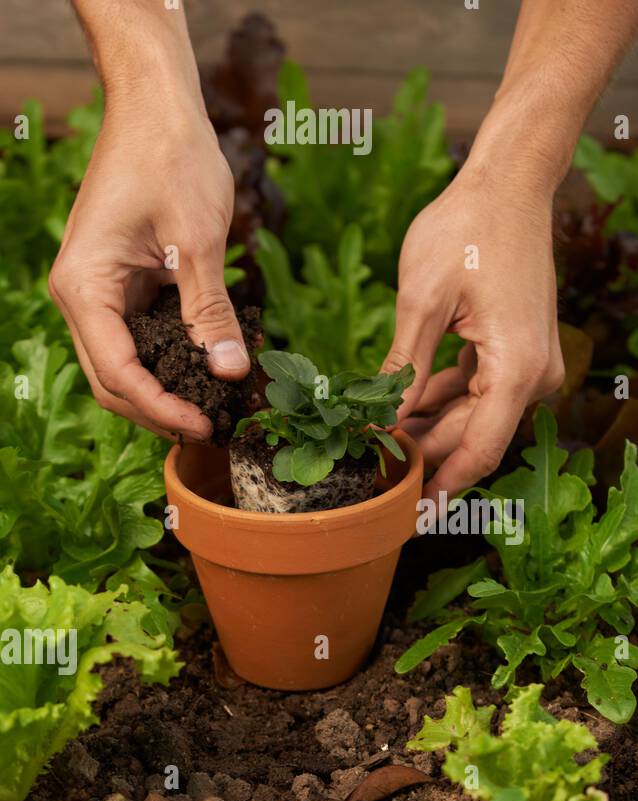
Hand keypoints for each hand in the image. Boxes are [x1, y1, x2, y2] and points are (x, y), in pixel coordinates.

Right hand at [49, 103, 249, 439]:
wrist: (154, 102)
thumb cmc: (170, 156)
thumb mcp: (197, 238)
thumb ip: (209, 311)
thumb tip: (230, 372)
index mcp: (83, 288)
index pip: (116, 374)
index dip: (159, 408)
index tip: (203, 424)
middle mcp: (77, 296)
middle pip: (111, 380)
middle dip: (156, 409)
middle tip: (210, 425)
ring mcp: (93, 292)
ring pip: (121, 365)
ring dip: (160, 388)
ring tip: (209, 403)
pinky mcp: (114, 285)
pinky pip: (134, 338)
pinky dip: (165, 357)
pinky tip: (202, 366)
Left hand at [382, 164, 563, 500]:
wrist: (508, 182)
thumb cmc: (466, 230)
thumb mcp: (421, 303)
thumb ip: (402, 369)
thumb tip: (381, 426)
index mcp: (516, 369)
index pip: (478, 452)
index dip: (440, 489)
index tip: (407, 519)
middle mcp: (532, 374)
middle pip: (470, 438)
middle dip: (421, 456)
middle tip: (368, 477)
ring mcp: (526, 363)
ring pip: (468, 418)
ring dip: (424, 429)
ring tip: (372, 442)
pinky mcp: (513, 350)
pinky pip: (472, 392)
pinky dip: (435, 401)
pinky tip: (395, 407)